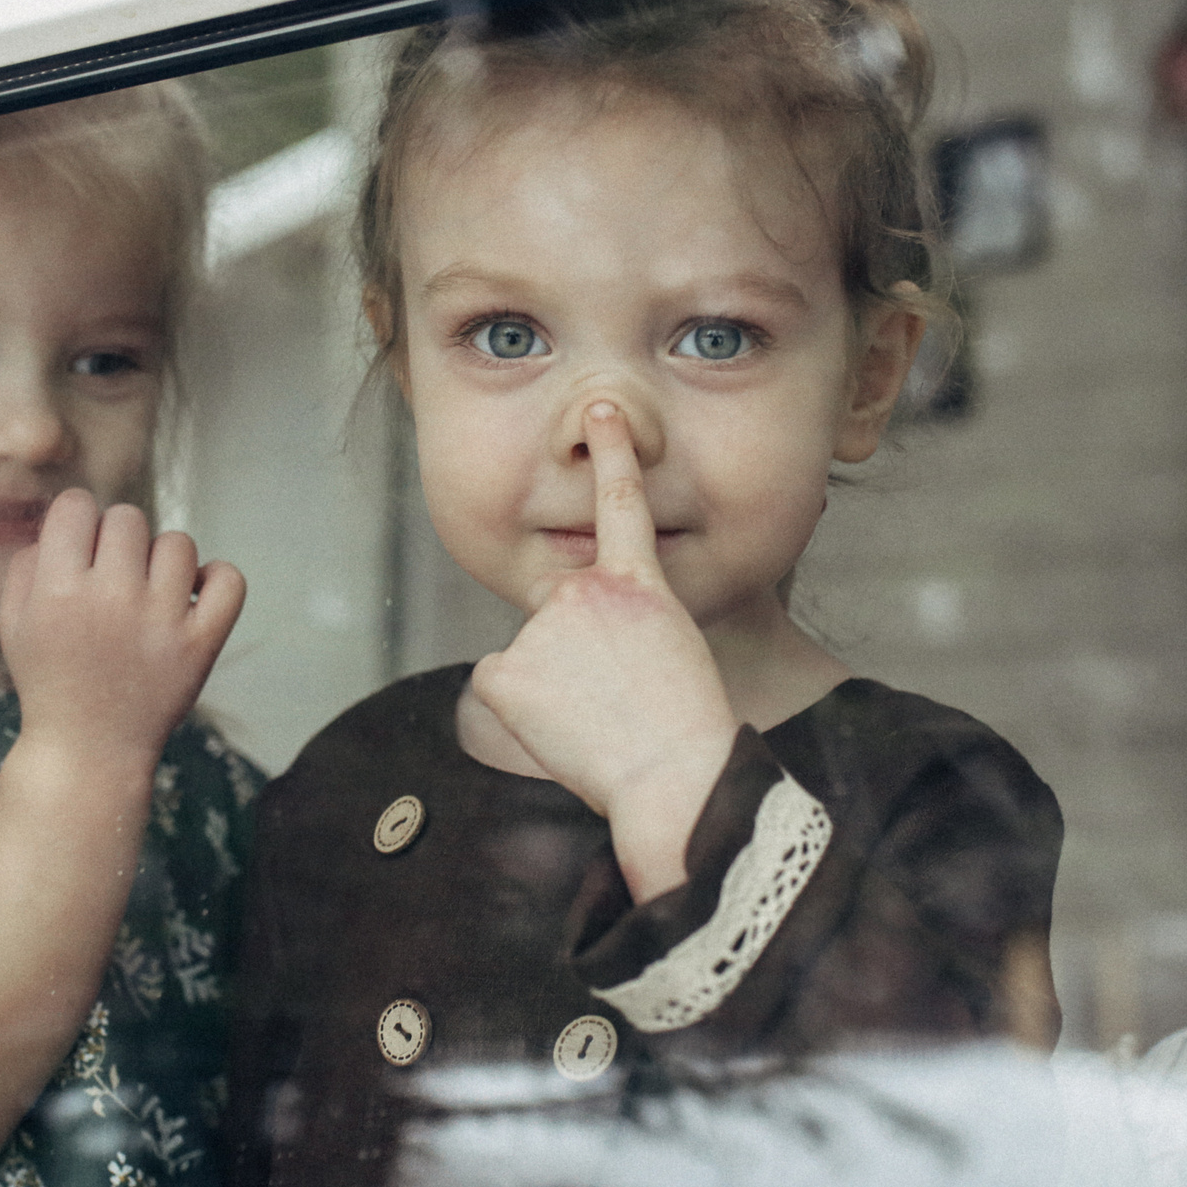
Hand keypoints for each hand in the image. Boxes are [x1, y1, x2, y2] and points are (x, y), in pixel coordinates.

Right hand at [0, 491, 245, 779]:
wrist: (89, 751)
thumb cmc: (50, 681)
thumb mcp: (15, 622)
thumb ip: (28, 562)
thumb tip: (66, 519)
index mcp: (58, 591)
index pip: (78, 506)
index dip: (79, 522)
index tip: (81, 551)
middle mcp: (111, 600)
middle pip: (128, 518)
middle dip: (117, 541)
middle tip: (112, 579)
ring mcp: (161, 622)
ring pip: (178, 543)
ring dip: (162, 561)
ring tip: (148, 594)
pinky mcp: (200, 644)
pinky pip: (229, 580)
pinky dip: (217, 578)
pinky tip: (191, 596)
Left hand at [472, 403, 739, 902]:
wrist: (678, 777)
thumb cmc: (687, 733)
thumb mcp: (673, 655)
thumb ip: (625, 628)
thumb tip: (576, 647)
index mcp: (640, 586)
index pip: (623, 505)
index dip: (612, 452)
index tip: (600, 409)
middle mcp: (584, 592)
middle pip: (556, 611)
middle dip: (570, 649)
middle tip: (610, 697)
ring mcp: (541, 628)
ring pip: (530, 656)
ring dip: (551, 689)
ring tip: (596, 721)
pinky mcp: (505, 670)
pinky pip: (499, 686)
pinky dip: (519, 711)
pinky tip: (559, 729)